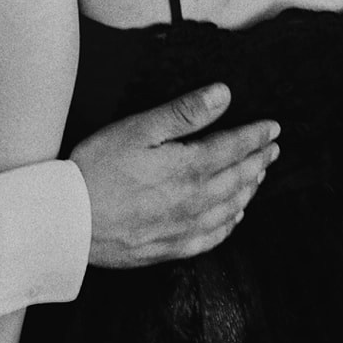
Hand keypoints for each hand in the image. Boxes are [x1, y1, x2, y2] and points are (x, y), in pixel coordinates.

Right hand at [71, 83, 278, 267]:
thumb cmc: (97, 169)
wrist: (69, 222)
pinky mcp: (171, 248)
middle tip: (273, 149)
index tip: (273, 127)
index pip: (234, 148)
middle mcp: (195, 201)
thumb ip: (183, 113)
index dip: (256, 136)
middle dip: (258, 160)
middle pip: (238, 178)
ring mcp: (185, 228)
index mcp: (189, 167)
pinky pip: (213, 237)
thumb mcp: (138, 129)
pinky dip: (231, 223)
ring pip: (231, 207)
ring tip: (259, 176)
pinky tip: (234, 216)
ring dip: (249, 189)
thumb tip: (223, 95)